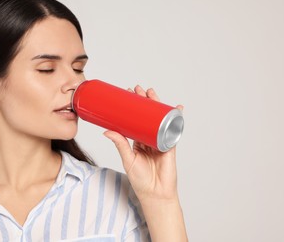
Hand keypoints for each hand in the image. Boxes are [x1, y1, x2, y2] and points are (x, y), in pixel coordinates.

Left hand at [103, 85, 182, 202]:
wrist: (155, 193)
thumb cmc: (140, 180)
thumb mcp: (128, 159)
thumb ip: (120, 144)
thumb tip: (106, 131)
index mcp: (138, 142)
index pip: (135, 120)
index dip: (132, 108)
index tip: (128, 95)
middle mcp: (149, 139)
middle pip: (147, 116)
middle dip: (144, 102)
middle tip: (138, 89)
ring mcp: (160, 140)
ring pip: (159, 119)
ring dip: (157, 105)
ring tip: (151, 93)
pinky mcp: (170, 145)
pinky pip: (173, 129)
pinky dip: (176, 118)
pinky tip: (176, 108)